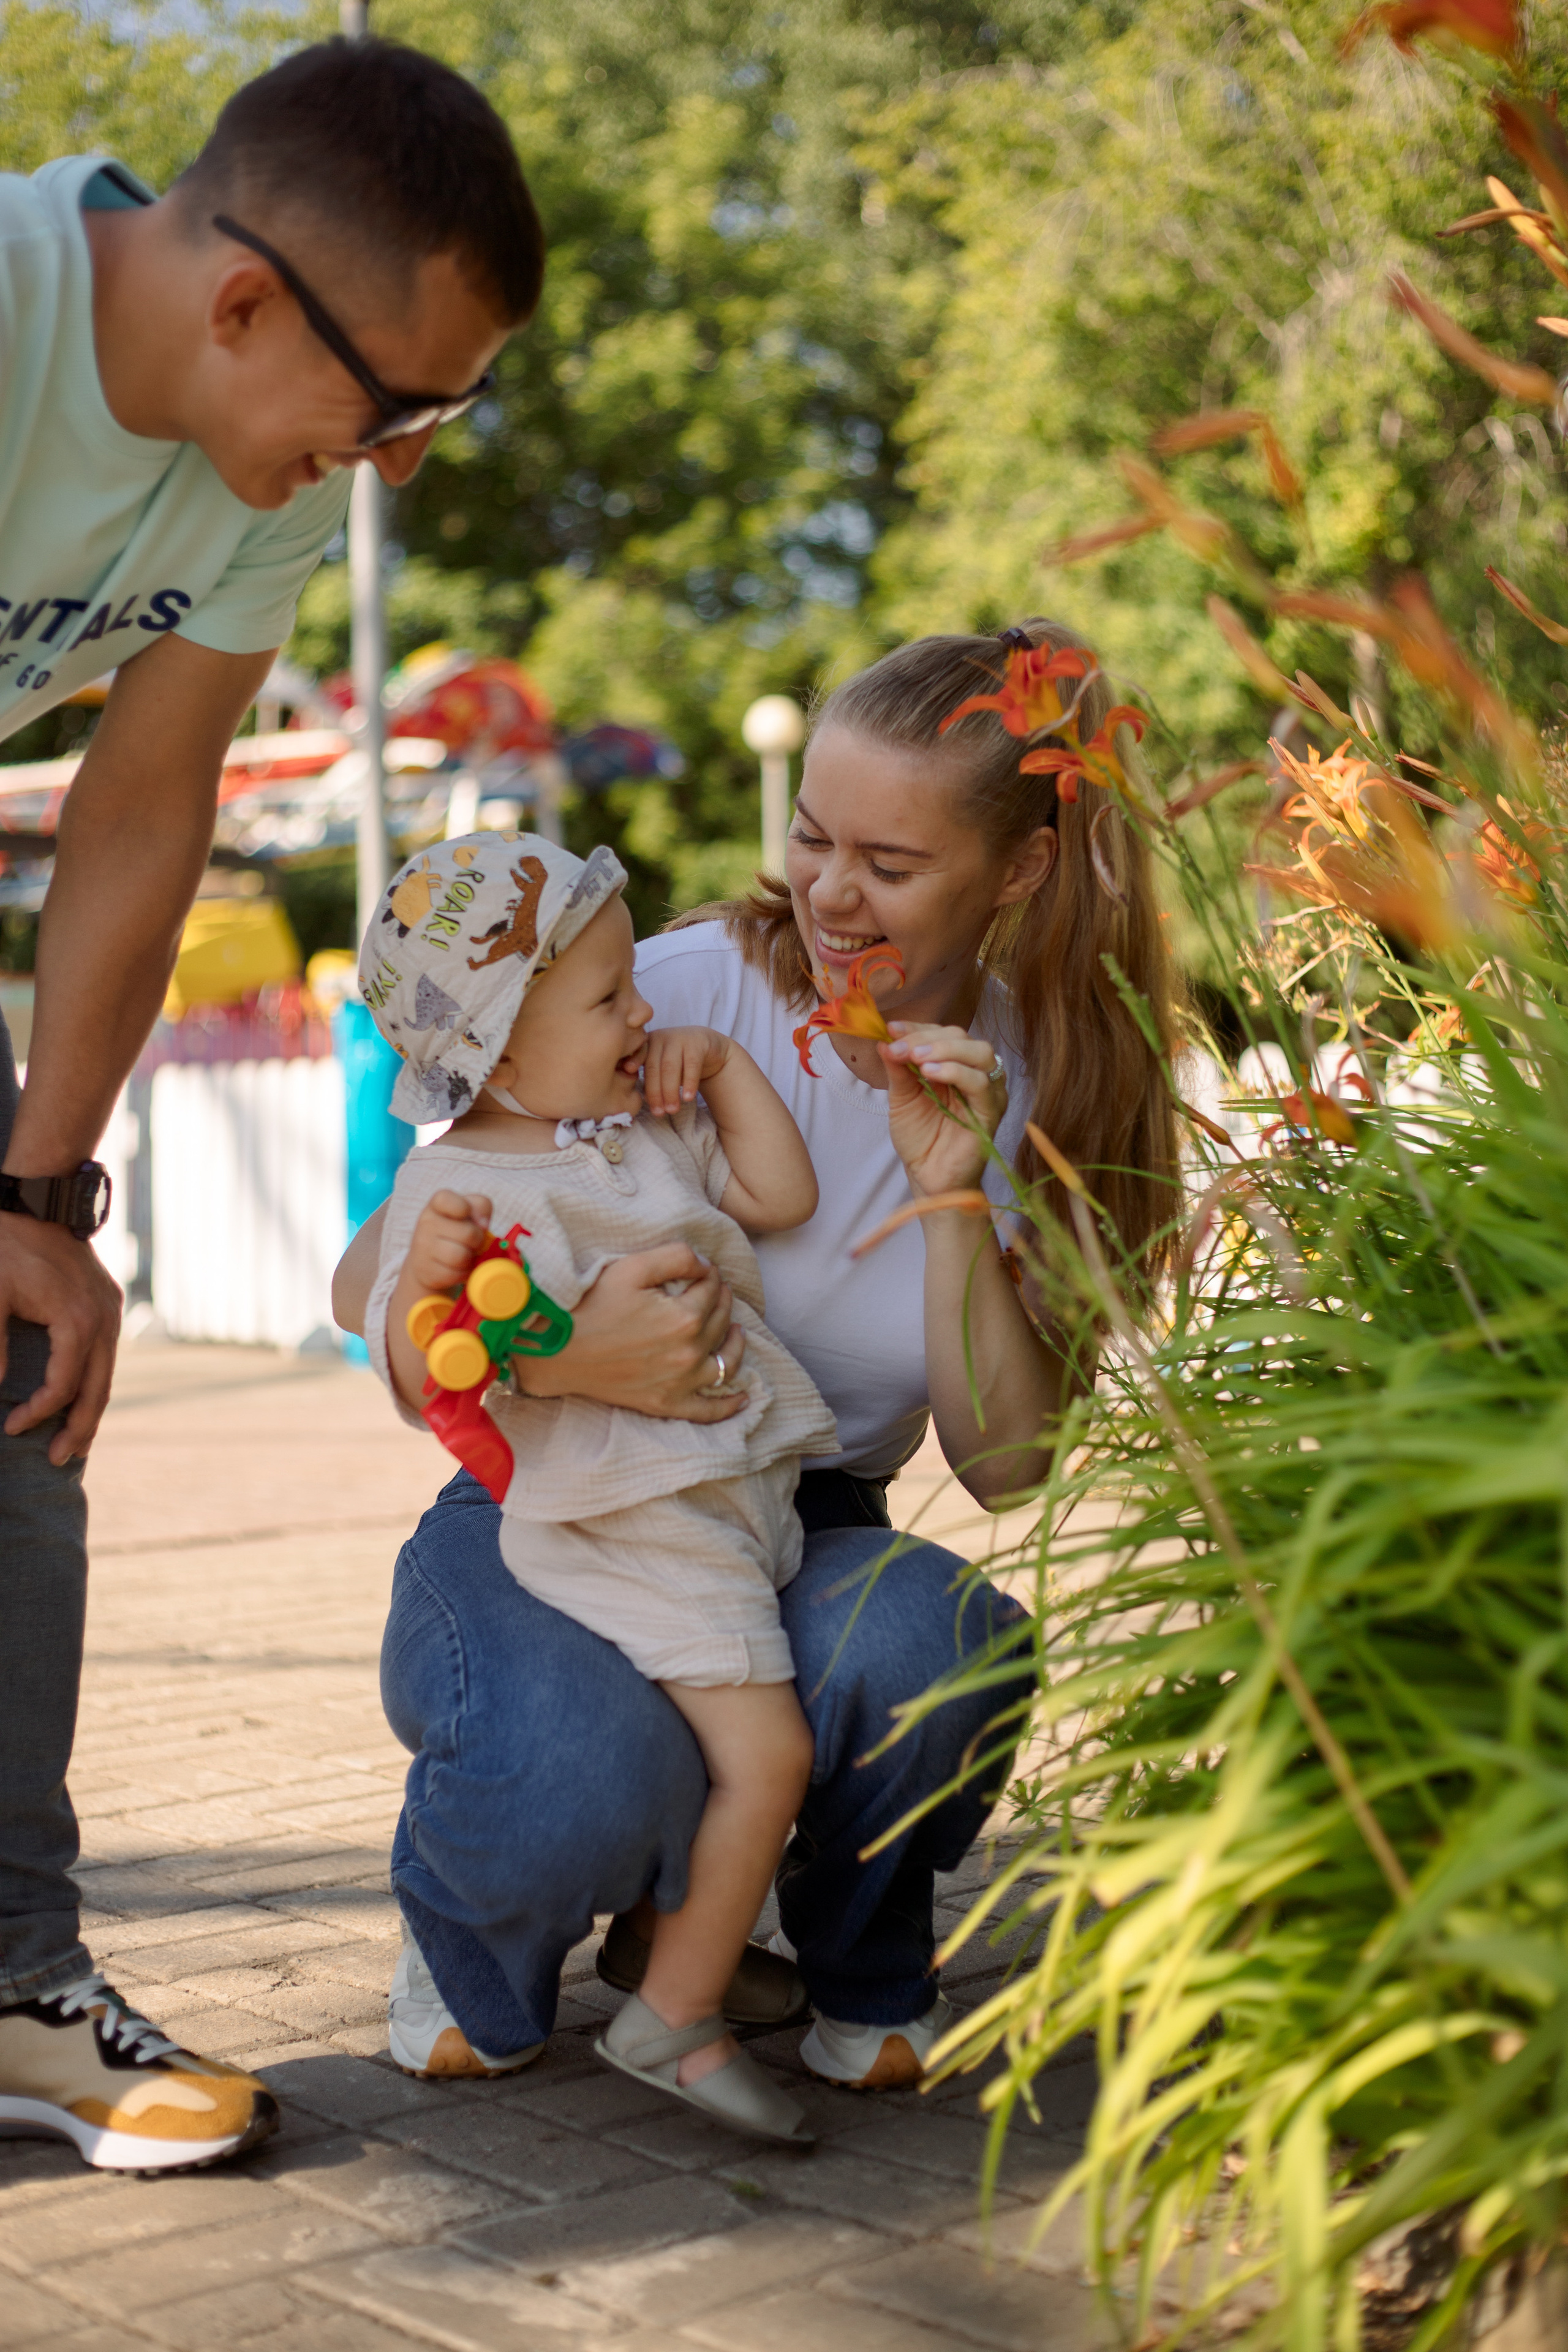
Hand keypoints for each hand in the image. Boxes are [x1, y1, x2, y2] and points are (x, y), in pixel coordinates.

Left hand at [0, 1214, 122, 1462]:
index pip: (62, 1386)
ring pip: (107, 1375)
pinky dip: (94, 1382)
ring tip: (76, 1441)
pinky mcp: (106, 1303)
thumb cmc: (10, 1245)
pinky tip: (81, 1396)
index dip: (38, 1413)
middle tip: (59, 1461)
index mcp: (78, 1322)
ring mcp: (109, 1311)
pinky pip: (105, 1355)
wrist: (40, 1197)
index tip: (10, 1426)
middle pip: (98, 1390)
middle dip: (79, 1430)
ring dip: (91, 1409)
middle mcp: (103, 1321)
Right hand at [407, 1191, 491, 1294]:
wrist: (427, 1261)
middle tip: (472, 1242)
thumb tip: (483, 1225)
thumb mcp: (468, 1212)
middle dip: (477, 1241)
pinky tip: (457, 1268)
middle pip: (468, 1233)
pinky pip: (456, 1274)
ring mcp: (423, 1247)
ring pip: (461, 1256)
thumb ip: (481, 1207)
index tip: (468, 1215)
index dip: (466, 1208)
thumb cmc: (455, 1231)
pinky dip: (463, 1273)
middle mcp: (426, 1223)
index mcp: (436, 1204)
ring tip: (465, 1255)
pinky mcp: (425, 1271)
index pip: (448, 1200)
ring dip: (470, 1259)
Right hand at [516, 1242, 747, 1420]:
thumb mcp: (632, 1267)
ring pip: (726, 1364)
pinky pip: (707, 1411)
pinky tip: (742, 1398)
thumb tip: (707, 1266)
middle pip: (720, 1322)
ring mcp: (679, 1384)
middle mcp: (689, 1354)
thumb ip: (677, 1257)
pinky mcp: (665, 1405)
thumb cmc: (590, 1304)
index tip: (703, 1270)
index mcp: (685, 1318)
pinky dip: (728, 1406)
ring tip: (735, 1332)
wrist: (556, 1349)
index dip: (710, 1275)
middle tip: (716, 1291)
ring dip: (735, 1345)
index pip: (712, 1290)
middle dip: (722, 1302)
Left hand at [642, 1026, 728, 1117]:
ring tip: (672, 1110)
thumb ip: (650, 1077)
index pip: (639, 1057)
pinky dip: (689, 1083)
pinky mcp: (697, 1044)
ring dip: (670, 1091)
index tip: (628, 1072)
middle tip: (658, 1113)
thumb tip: (640, 1098)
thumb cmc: (679, 1061)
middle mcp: (661, 1038)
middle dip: (655, 1092)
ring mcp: (679, 1038)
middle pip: (654, 1067)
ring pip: (670, 1067)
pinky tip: (688, 1098)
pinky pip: (692, 1065)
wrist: (707, 1046)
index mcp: (648, 1042)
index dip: (634, 1063)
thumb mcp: (662, 1065)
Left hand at [880, 1022, 1007, 1197]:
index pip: (943, 1033)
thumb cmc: (920, 1138)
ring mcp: (988, 1091)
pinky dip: (955, 1071)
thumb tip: (885, 1040)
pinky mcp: (992, 1111)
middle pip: (963, 1036)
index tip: (891, 1029)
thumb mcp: (902, 1098)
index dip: (917, 1028)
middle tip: (901, 1046)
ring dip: (944, 1050)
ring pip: (979, 1052)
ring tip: (916, 1058)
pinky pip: (981, 1083)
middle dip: (927, 1037)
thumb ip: (898, 1069)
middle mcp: (976, 1073)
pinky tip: (930, 1074)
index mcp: (955, 1065)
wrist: (929, 1177)